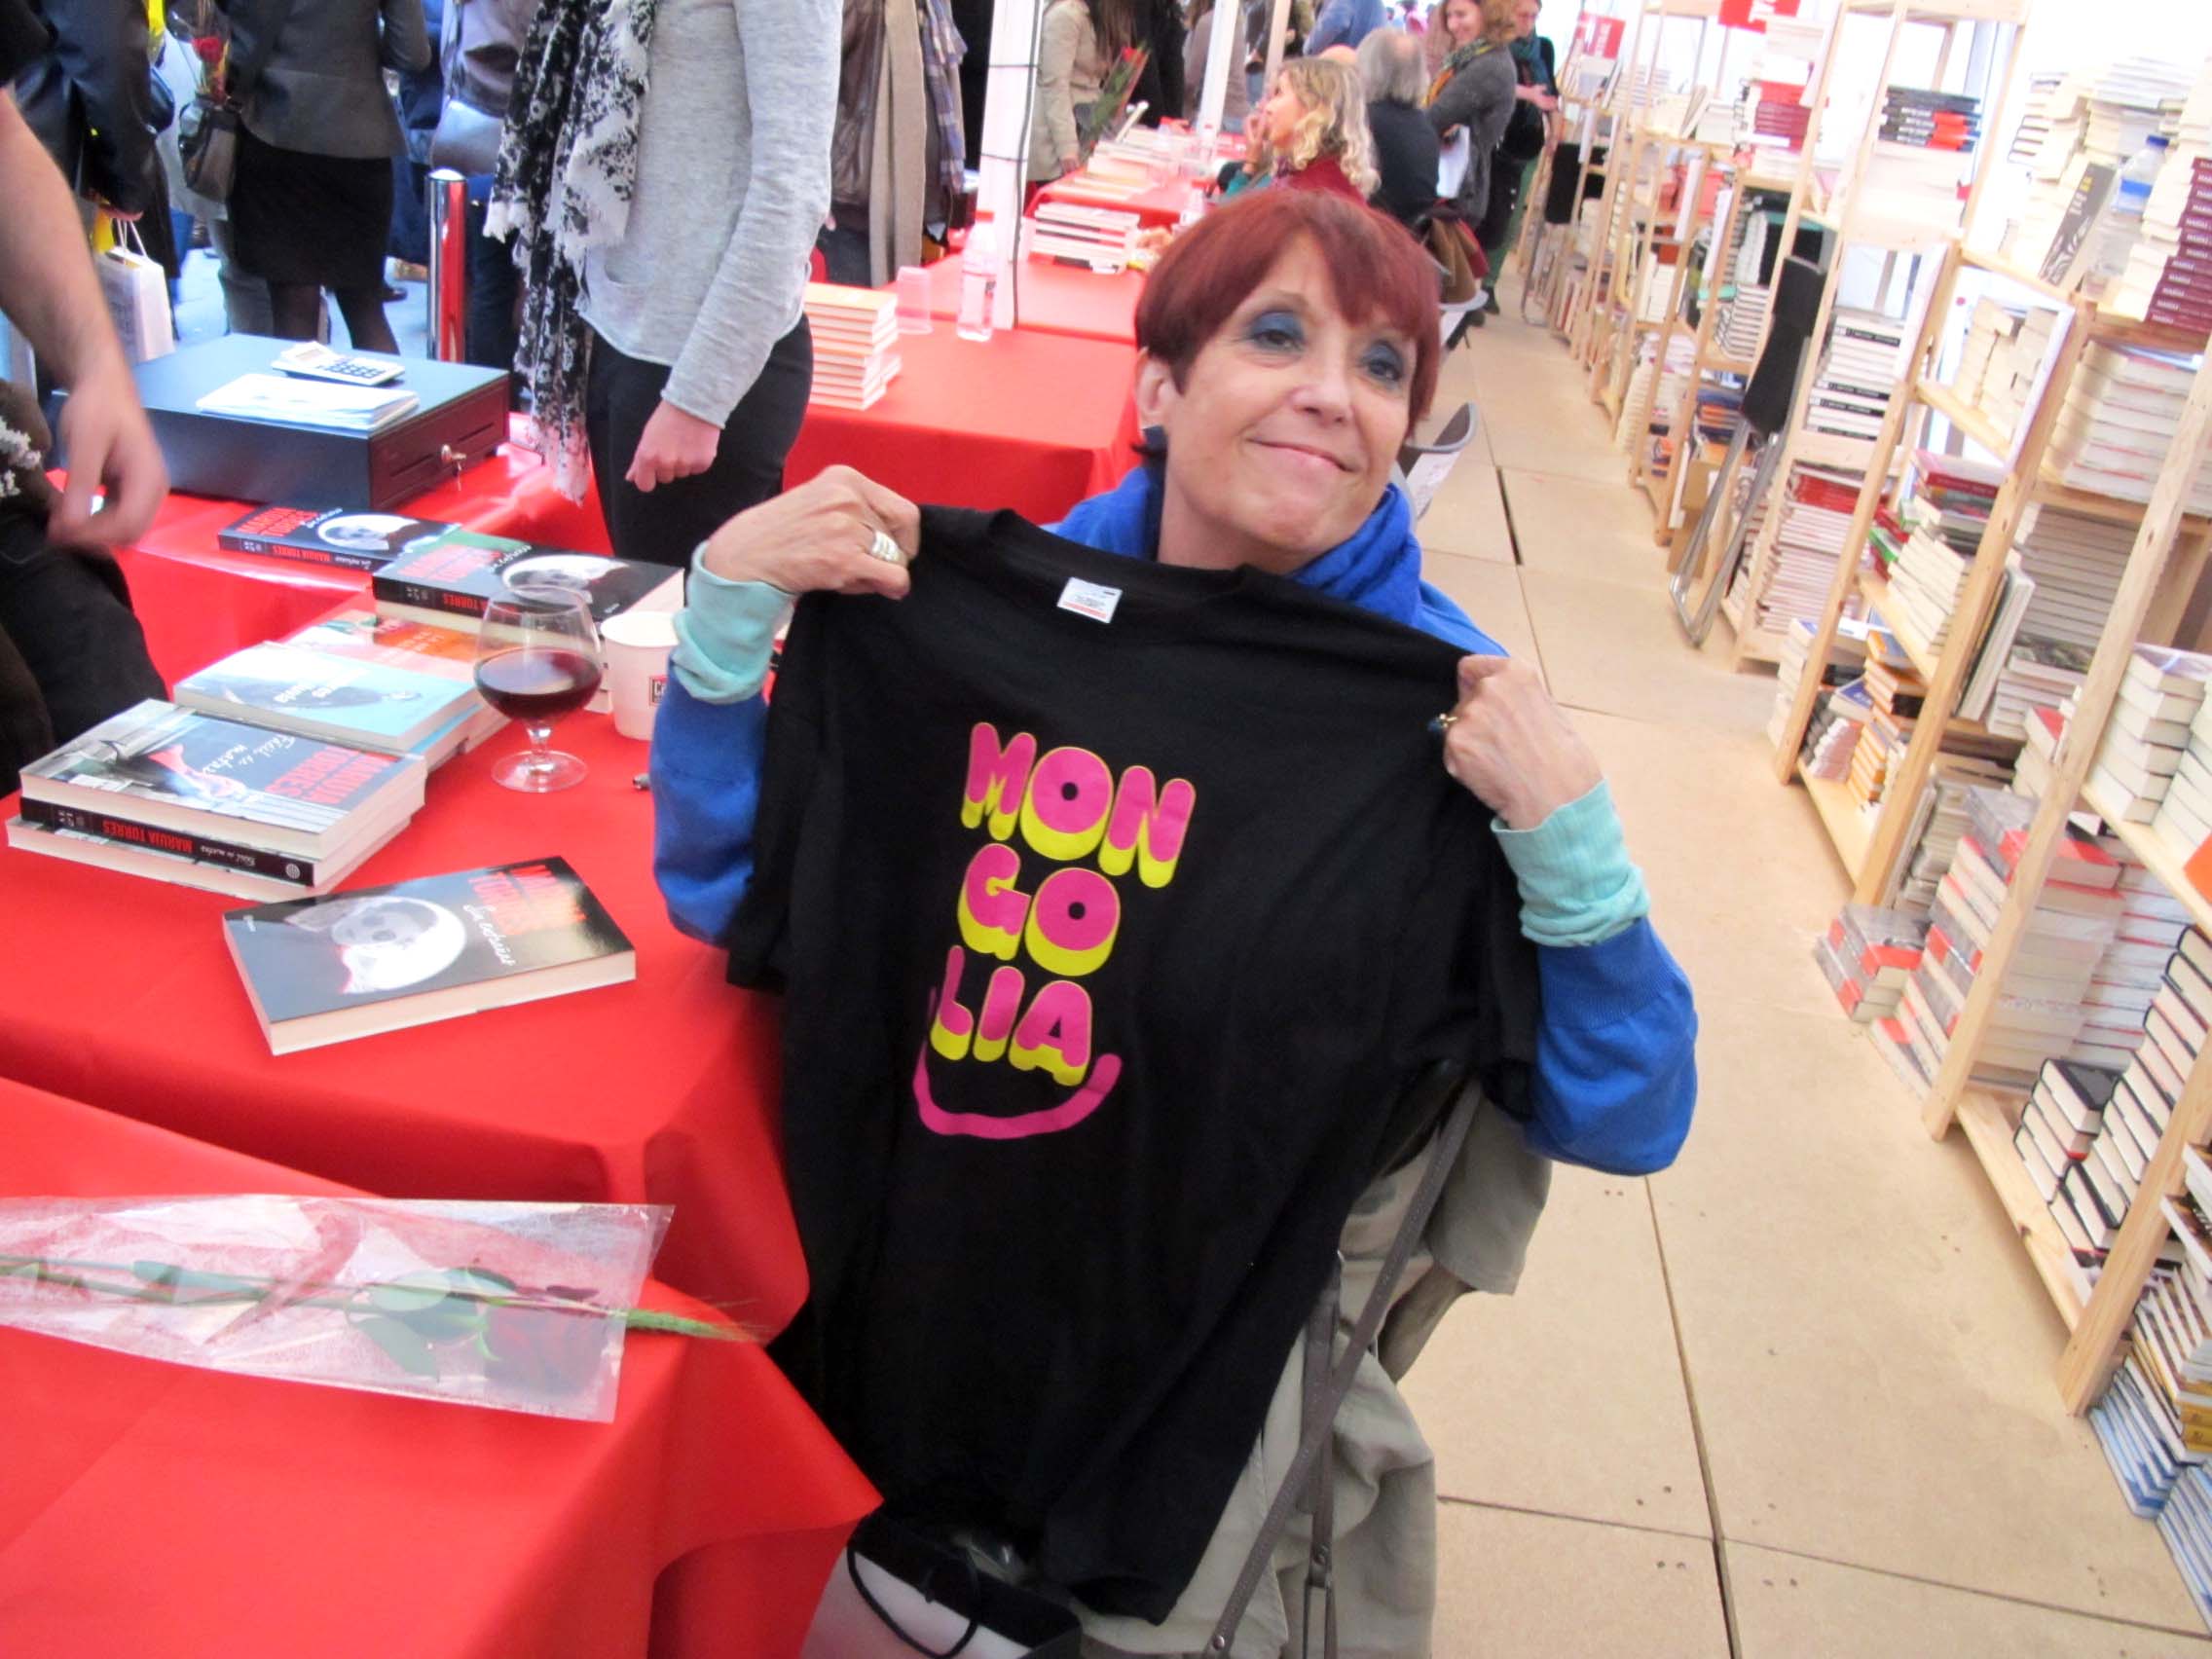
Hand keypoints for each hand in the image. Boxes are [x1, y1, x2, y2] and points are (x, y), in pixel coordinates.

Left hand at [51, 354, 167, 546]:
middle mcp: (155, 491)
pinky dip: (97, 524)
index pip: (128, 524)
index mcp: (149, 479)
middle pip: (130, 534)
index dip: (94, 534)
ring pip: (126, 531)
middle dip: (94, 539)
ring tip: (61, 527)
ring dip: (95, 535)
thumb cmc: (98, 408)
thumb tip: (71, 526)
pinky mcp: (132, 490)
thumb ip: (81, 484)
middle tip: (56, 533)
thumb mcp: (85, 443)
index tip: (59, 532)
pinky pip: (120, 519)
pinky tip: (73, 516)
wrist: (105, 385)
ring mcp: (145, 492)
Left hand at [625, 399, 721, 493]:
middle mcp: (666, 463)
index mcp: (648, 457)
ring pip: (682, 473)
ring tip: (685, 442)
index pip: (644, 485)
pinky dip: (697, 459)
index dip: (649, 478)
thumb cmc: (667, 417)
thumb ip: (639, 460)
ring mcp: (685, 464)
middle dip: (667, 467)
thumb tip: (630, 478)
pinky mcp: (702, 462)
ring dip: (683, 462)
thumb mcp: (647, 436)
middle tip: (672, 446)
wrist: (693, 402)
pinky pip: (697, 469)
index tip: (653, 471)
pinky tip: (696, 443)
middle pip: (665, 478)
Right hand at [699, 465, 919, 599]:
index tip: (893, 549)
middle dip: (889, 556)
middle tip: (865, 566)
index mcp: (845, 478)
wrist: (746, 555)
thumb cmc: (783, 532)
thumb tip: (903, 539)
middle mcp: (848, 497)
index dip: (904, 536)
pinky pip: (894, 577)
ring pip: (896, 558)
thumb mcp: (821, 501)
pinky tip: (860, 585)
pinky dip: (889, 587)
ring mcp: (846, 527)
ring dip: (877, 573)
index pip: (903, 509)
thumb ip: (859, 510)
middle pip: (899, 536)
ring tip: (846, 572)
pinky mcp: (845, 558)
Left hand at [1439, 655, 1602, 830]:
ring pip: (1455, 727)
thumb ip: (1518, 698)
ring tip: (1498, 761)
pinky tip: (1489, 774)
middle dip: (1475, 719)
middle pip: (1464, 700)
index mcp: (1516, 673)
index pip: (1471, 667)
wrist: (1558, 799)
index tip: (1479, 702)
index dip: (1473, 686)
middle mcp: (1489, 688)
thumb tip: (1498, 701)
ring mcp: (1469, 715)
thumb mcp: (1550, 709)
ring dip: (1469, 742)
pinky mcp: (1456, 743)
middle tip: (1500, 743)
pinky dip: (1464, 764)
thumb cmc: (1565, 761)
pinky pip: (1451, 752)